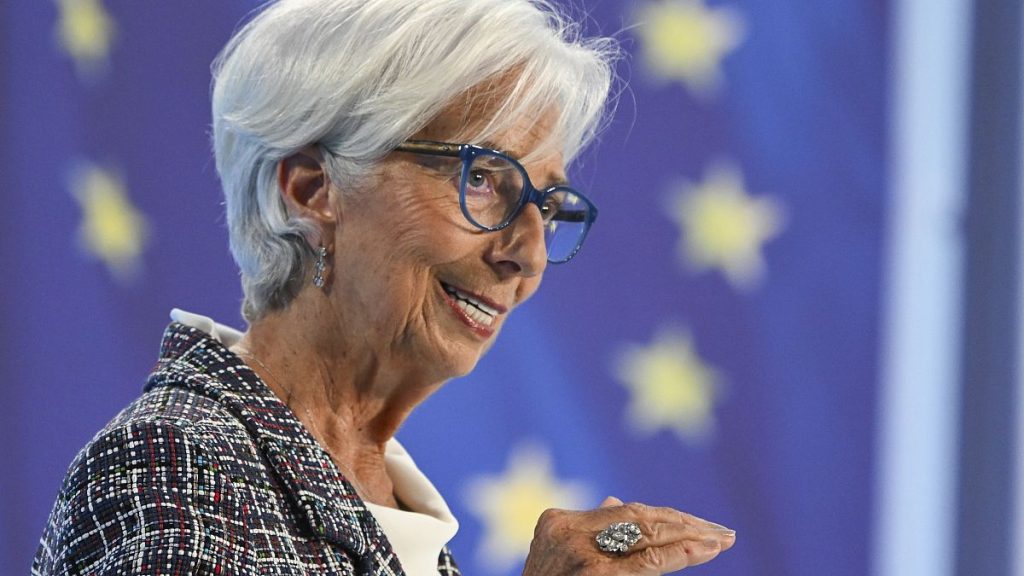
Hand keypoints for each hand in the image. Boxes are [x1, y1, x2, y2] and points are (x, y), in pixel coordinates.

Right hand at [521, 496, 735, 574]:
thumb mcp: (557, 559)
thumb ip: (588, 532)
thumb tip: (616, 498)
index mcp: (556, 522)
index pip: (622, 511)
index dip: (662, 515)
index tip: (694, 521)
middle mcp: (567, 531)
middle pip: (637, 517)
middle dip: (682, 522)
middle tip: (721, 531)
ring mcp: (580, 555)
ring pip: (645, 534)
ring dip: (689, 535)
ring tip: (721, 539)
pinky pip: (647, 562)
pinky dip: (678, 555)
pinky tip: (703, 550)